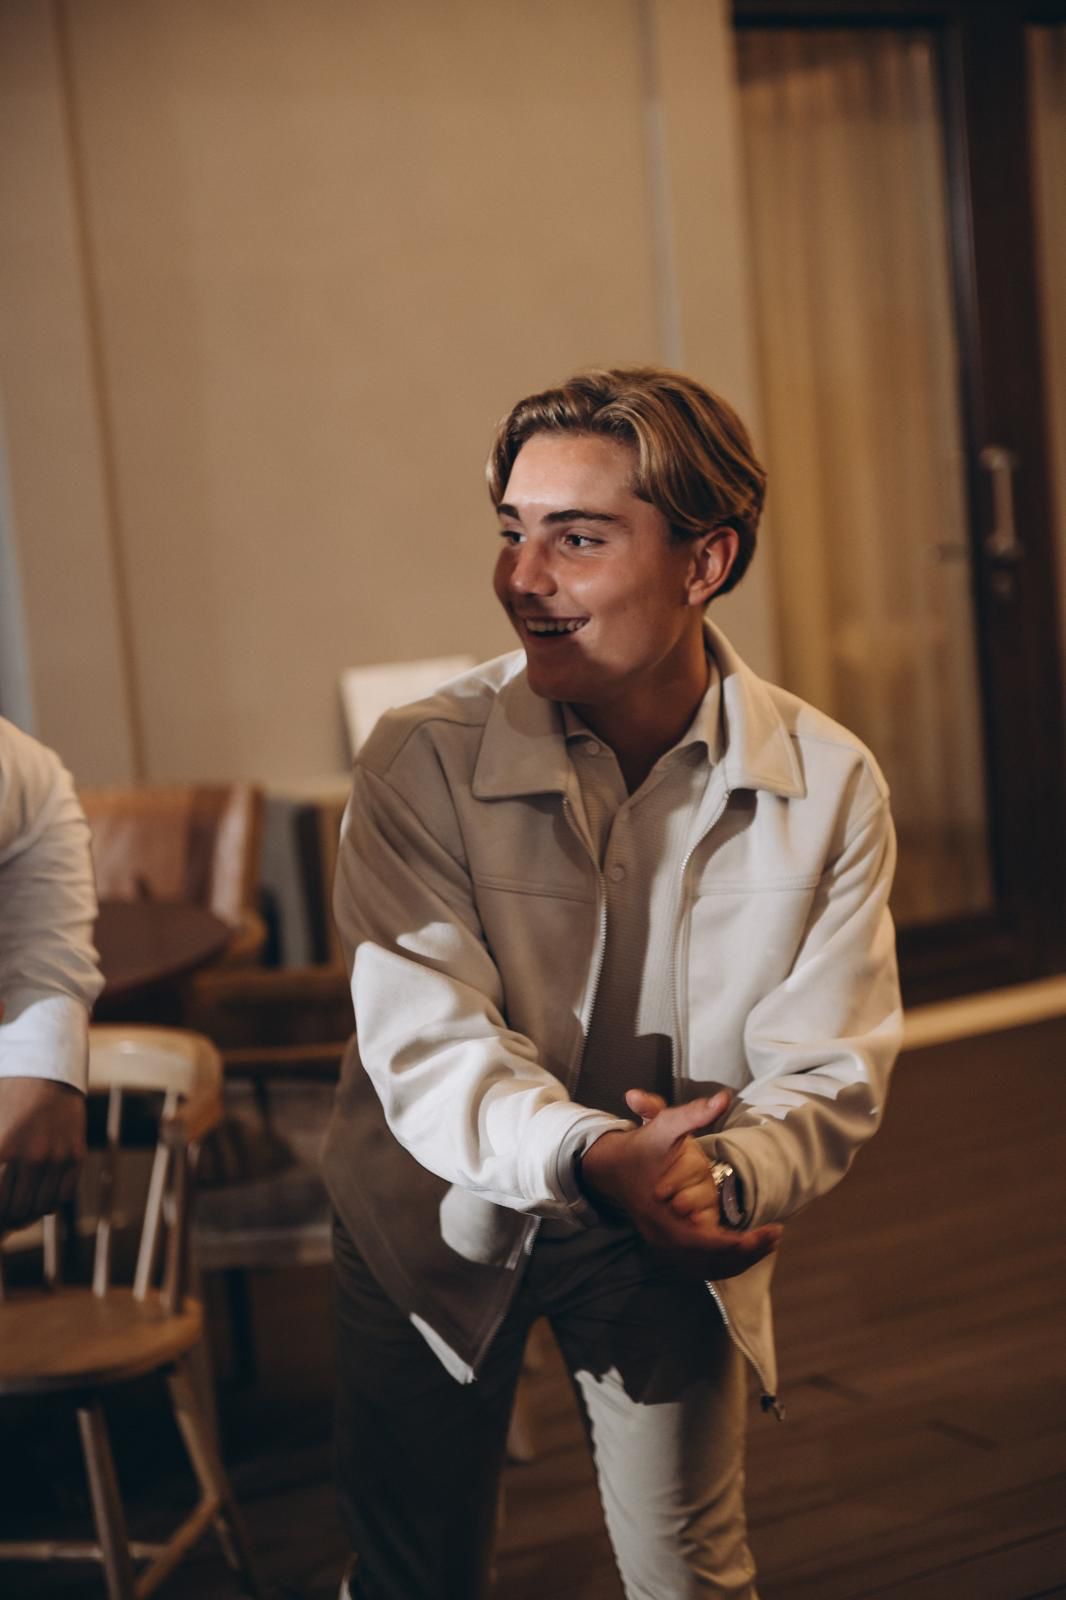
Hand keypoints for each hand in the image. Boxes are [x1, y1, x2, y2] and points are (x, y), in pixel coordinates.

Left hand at [0, 1076, 85, 1229]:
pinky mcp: (76, 1155)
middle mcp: (31, 1157)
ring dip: (28, 1215)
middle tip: (6, 1218)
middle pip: (15, 1210)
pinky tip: (41, 1198)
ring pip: (40, 1208)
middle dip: (7, 1218)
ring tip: (21, 1212)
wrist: (47, 1075)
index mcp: (2, 1150)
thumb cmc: (8, 1100)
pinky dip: (50, 1204)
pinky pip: (64, 1196)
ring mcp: (56, 1157)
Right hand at [579, 1089, 780, 1280]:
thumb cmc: (640, 1147)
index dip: (739, 1243)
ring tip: (769, 1241)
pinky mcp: (671, 1243)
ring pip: (709, 1266)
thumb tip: (723, 1098)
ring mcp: (667, 1244)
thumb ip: (693, 1114)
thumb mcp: (664, 1126)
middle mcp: (665, 1238)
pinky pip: (703, 1262)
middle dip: (747, 1252)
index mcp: (662, 1217)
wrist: (608, 1166)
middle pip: (712, 1262)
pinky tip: (749, 1247)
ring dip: (740, 1259)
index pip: (706, 1242)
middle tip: (776, 1235)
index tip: (768, 1231)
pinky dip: (726, 1259)